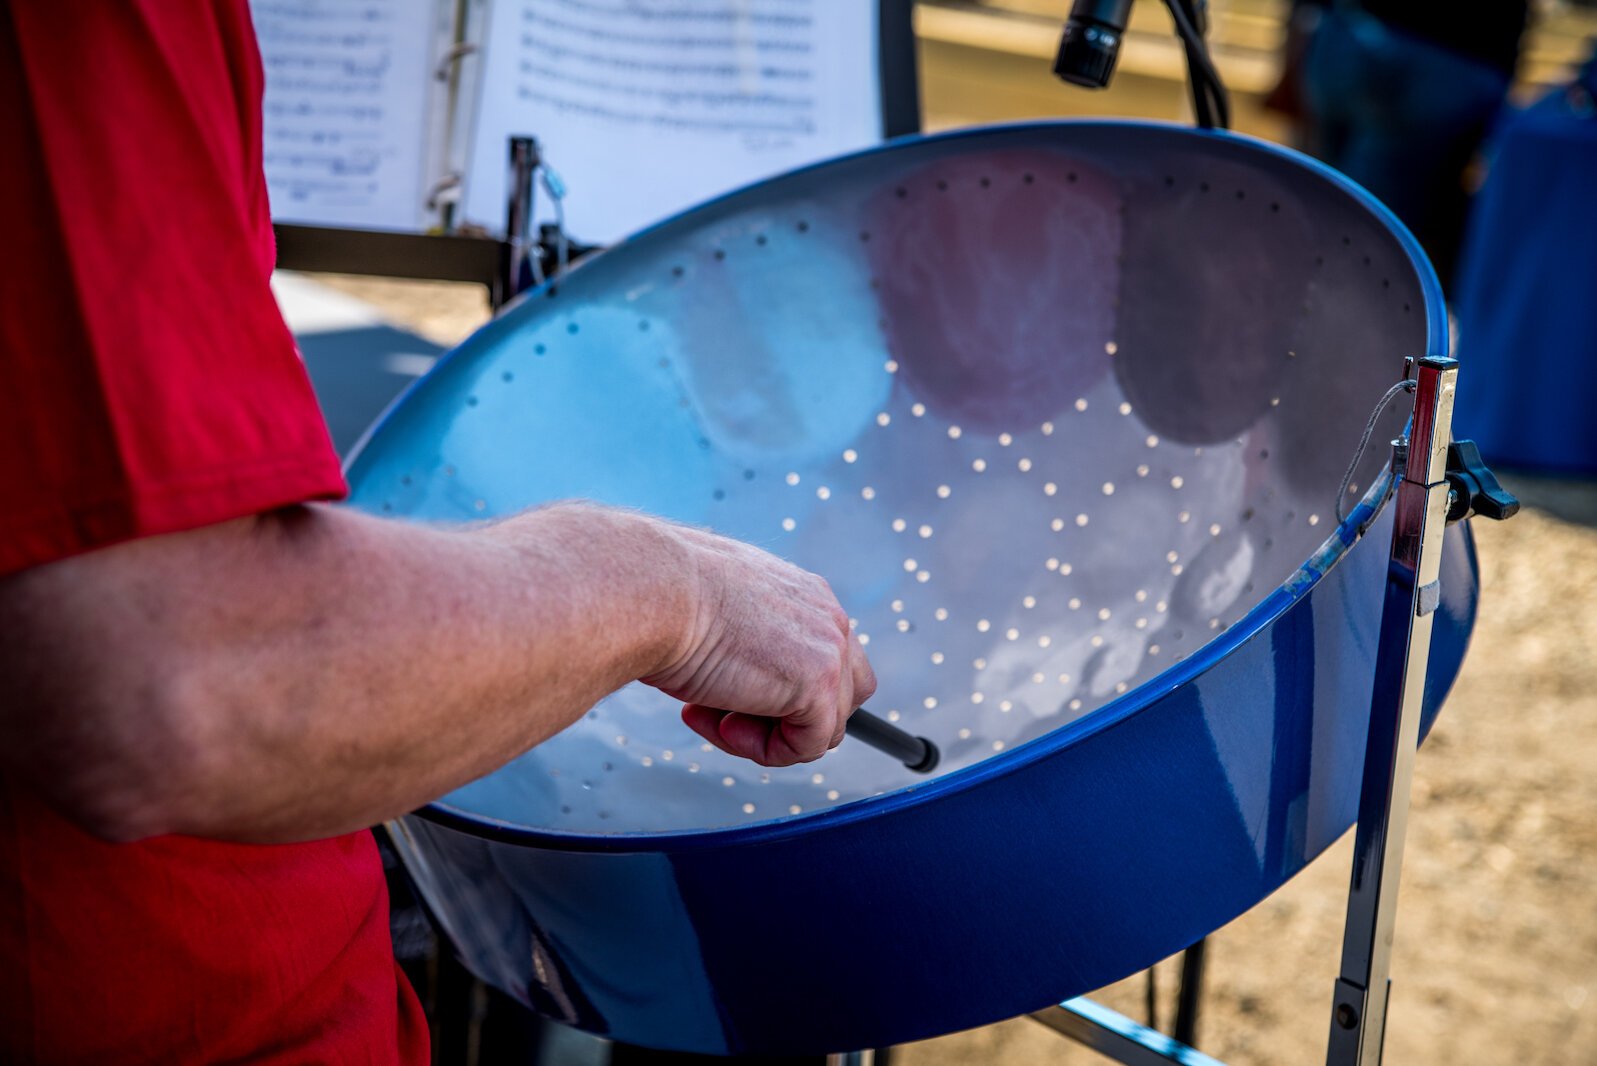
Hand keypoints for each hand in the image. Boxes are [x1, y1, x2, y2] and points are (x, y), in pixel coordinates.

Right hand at [642, 524, 875, 766]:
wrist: (653, 590)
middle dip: (784, 718)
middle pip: (841, 696)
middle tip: (722, 713)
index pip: (827, 659)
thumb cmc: (664, 599)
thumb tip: (739, 682)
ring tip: (713, 718)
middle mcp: (828, 617)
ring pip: (825, 726)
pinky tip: (721, 724)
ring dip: (767, 736)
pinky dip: (766, 750)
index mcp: (805, 594)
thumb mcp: (715, 614)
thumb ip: (748, 643)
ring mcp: (830, 650)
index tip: (728, 694)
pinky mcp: (820, 683)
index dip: (782, 693)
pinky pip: (809, 745)